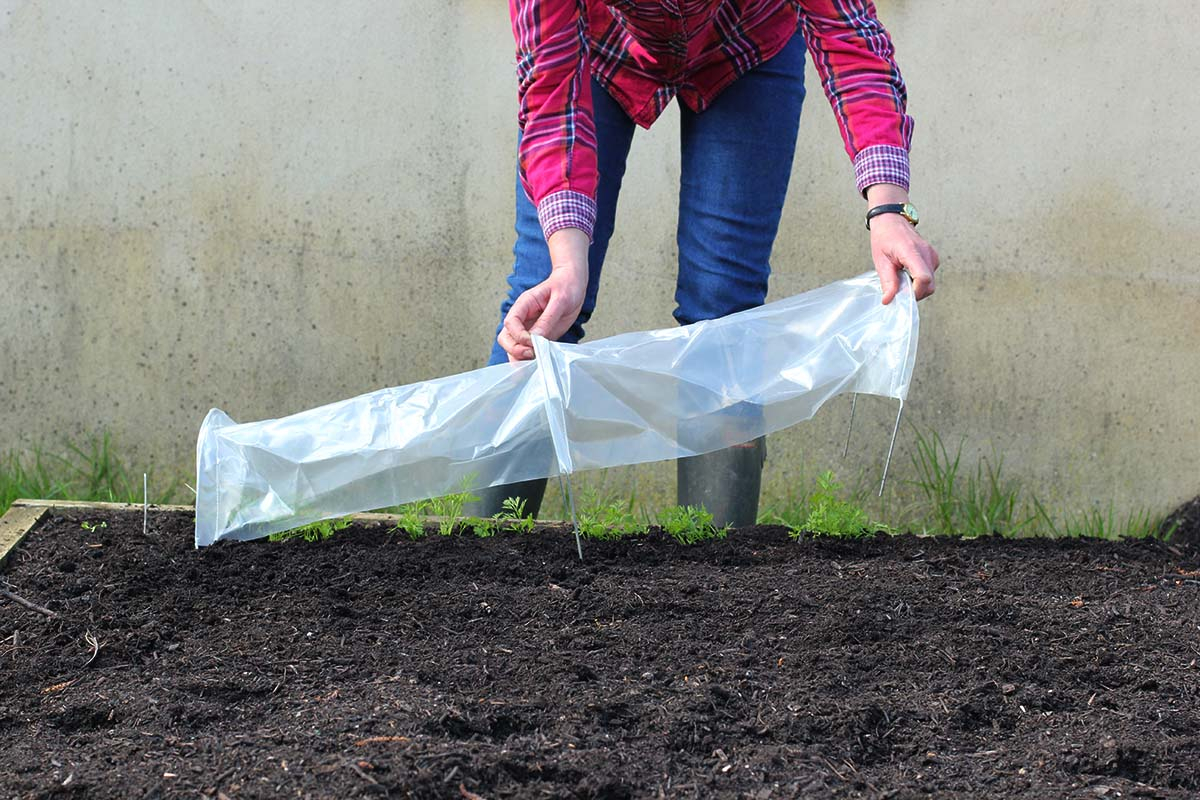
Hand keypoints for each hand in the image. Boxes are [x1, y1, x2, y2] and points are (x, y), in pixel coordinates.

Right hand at [497, 227, 588, 361]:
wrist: (572, 284)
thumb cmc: (565, 286)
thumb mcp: (560, 300)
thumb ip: (547, 319)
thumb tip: (536, 339)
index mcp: (524, 305)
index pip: (510, 323)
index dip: (518, 336)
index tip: (532, 342)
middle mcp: (522, 318)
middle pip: (505, 338)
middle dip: (515, 350)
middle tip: (532, 354)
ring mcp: (528, 329)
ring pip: (513, 347)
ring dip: (520, 357)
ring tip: (536, 361)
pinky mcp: (538, 338)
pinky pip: (528, 351)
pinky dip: (530, 360)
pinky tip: (540, 362)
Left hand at [865, 184, 939, 303]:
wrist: (891, 220)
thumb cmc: (885, 237)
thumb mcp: (881, 261)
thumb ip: (888, 281)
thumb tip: (889, 299)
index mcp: (912, 251)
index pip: (923, 278)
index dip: (915, 292)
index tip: (903, 296)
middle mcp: (926, 253)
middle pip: (929, 285)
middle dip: (915, 293)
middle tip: (899, 290)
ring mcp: (932, 255)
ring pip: (931, 282)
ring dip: (917, 287)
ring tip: (901, 279)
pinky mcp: (933, 258)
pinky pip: (930, 276)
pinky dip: (919, 281)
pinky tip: (907, 274)